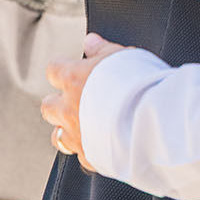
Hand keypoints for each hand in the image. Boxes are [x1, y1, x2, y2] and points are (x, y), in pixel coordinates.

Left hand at [41, 32, 128, 172]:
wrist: (151, 120)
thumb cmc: (139, 85)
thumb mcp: (122, 56)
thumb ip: (102, 50)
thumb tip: (90, 42)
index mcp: (74, 79)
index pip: (54, 70)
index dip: (61, 69)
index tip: (70, 69)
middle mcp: (68, 109)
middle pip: (48, 107)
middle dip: (57, 104)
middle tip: (74, 100)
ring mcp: (77, 135)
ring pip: (57, 137)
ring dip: (66, 131)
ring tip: (83, 127)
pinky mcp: (91, 157)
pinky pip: (83, 157)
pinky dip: (90, 152)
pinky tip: (102, 148)